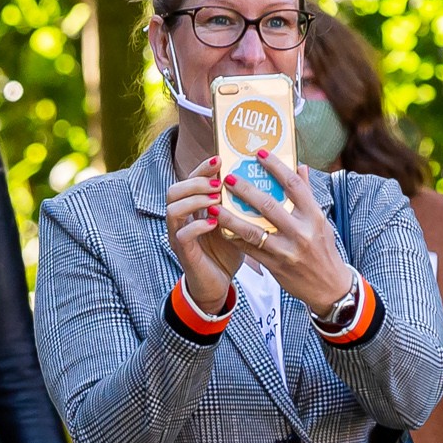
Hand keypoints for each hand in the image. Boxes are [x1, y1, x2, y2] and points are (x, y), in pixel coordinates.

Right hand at [162, 168, 236, 320]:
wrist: (219, 284)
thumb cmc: (229, 251)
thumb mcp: (237, 222)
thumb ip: (242, 203)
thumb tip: (269, 181)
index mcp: (194, 208)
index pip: (190, 179)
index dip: (202, 167)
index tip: (220, 158)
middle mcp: (182, 219)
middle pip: (174, 190)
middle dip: (195, 182)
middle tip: (218, 182)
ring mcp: (179, 235)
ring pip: (172, 209)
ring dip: (195, 200)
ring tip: (216, 199)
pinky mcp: (184, 252)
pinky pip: (183, 234)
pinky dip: (198, 225)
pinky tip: (214, 222)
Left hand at [221, 155, 359, 320]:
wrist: (329, 286)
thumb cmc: (323, 249)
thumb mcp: (320, 221)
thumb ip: (307, 195)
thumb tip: (300, 167)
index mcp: (313, 216)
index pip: (293, 185)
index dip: (276, 167)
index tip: (259, 154)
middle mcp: (301, 232)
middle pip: (268, 205)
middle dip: (245, 190)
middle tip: (227, 178)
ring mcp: (286, 250)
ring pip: (253, 230)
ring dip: (231, 217)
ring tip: (215, 206)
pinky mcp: (275, 265)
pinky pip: (249, 249)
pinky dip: (234, 238)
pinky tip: (220, 228)